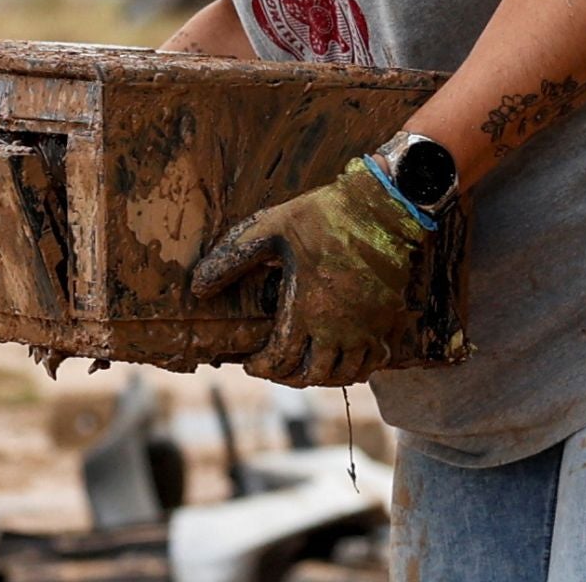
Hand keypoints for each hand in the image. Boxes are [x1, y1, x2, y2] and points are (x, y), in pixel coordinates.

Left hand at [191, 157, 429, 386]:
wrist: (382, 208)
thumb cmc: (322, 216)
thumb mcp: (269, 229)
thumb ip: (232, 259)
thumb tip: (198, 287)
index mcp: (306, 310)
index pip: (280, 361)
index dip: (260, 367)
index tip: (249, 362)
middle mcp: (338, 329)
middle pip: (311, 376)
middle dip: (286, 377)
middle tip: (273, 366)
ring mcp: (367, 329)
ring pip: (343, 375)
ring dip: (320, 377)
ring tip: (303, 364)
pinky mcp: (386, 321)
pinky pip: (373, 363)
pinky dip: (355, 369)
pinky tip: (341, 357)